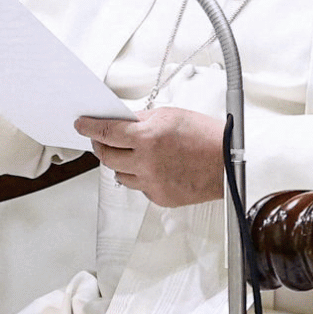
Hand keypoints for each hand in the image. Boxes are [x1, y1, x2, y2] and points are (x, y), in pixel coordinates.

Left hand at [75, 108, 225, 206]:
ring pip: (121, 176)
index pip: (106, 133)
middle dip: (101, 146)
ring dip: (120, 163)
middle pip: (107, 158)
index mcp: (147, 139)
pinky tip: (153, 167)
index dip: (89, 128)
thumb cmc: (207, 136)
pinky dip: (140, 177)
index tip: (81, 125)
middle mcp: (146, 163)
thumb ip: (142, 119)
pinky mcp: (160, 198)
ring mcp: (152, 183)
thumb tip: (121, 121)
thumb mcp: (171, 115)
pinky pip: (140, 187)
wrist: (231, 162)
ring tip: (131, 154)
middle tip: (102, 139)